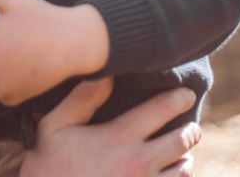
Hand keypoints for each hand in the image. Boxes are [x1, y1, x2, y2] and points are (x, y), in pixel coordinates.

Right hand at [22, 78, 199, 176]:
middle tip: (192, 126)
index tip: (187, 94)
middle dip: (192, 130)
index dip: (180, 98)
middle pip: (182, 140)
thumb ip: (81, 99)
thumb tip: (106, 73)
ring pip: (183, 170)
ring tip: (183, 154)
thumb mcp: (54, 128)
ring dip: (185, 159)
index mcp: (120, 137)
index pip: (162, 109)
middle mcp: (139, 162)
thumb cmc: (47, 170)